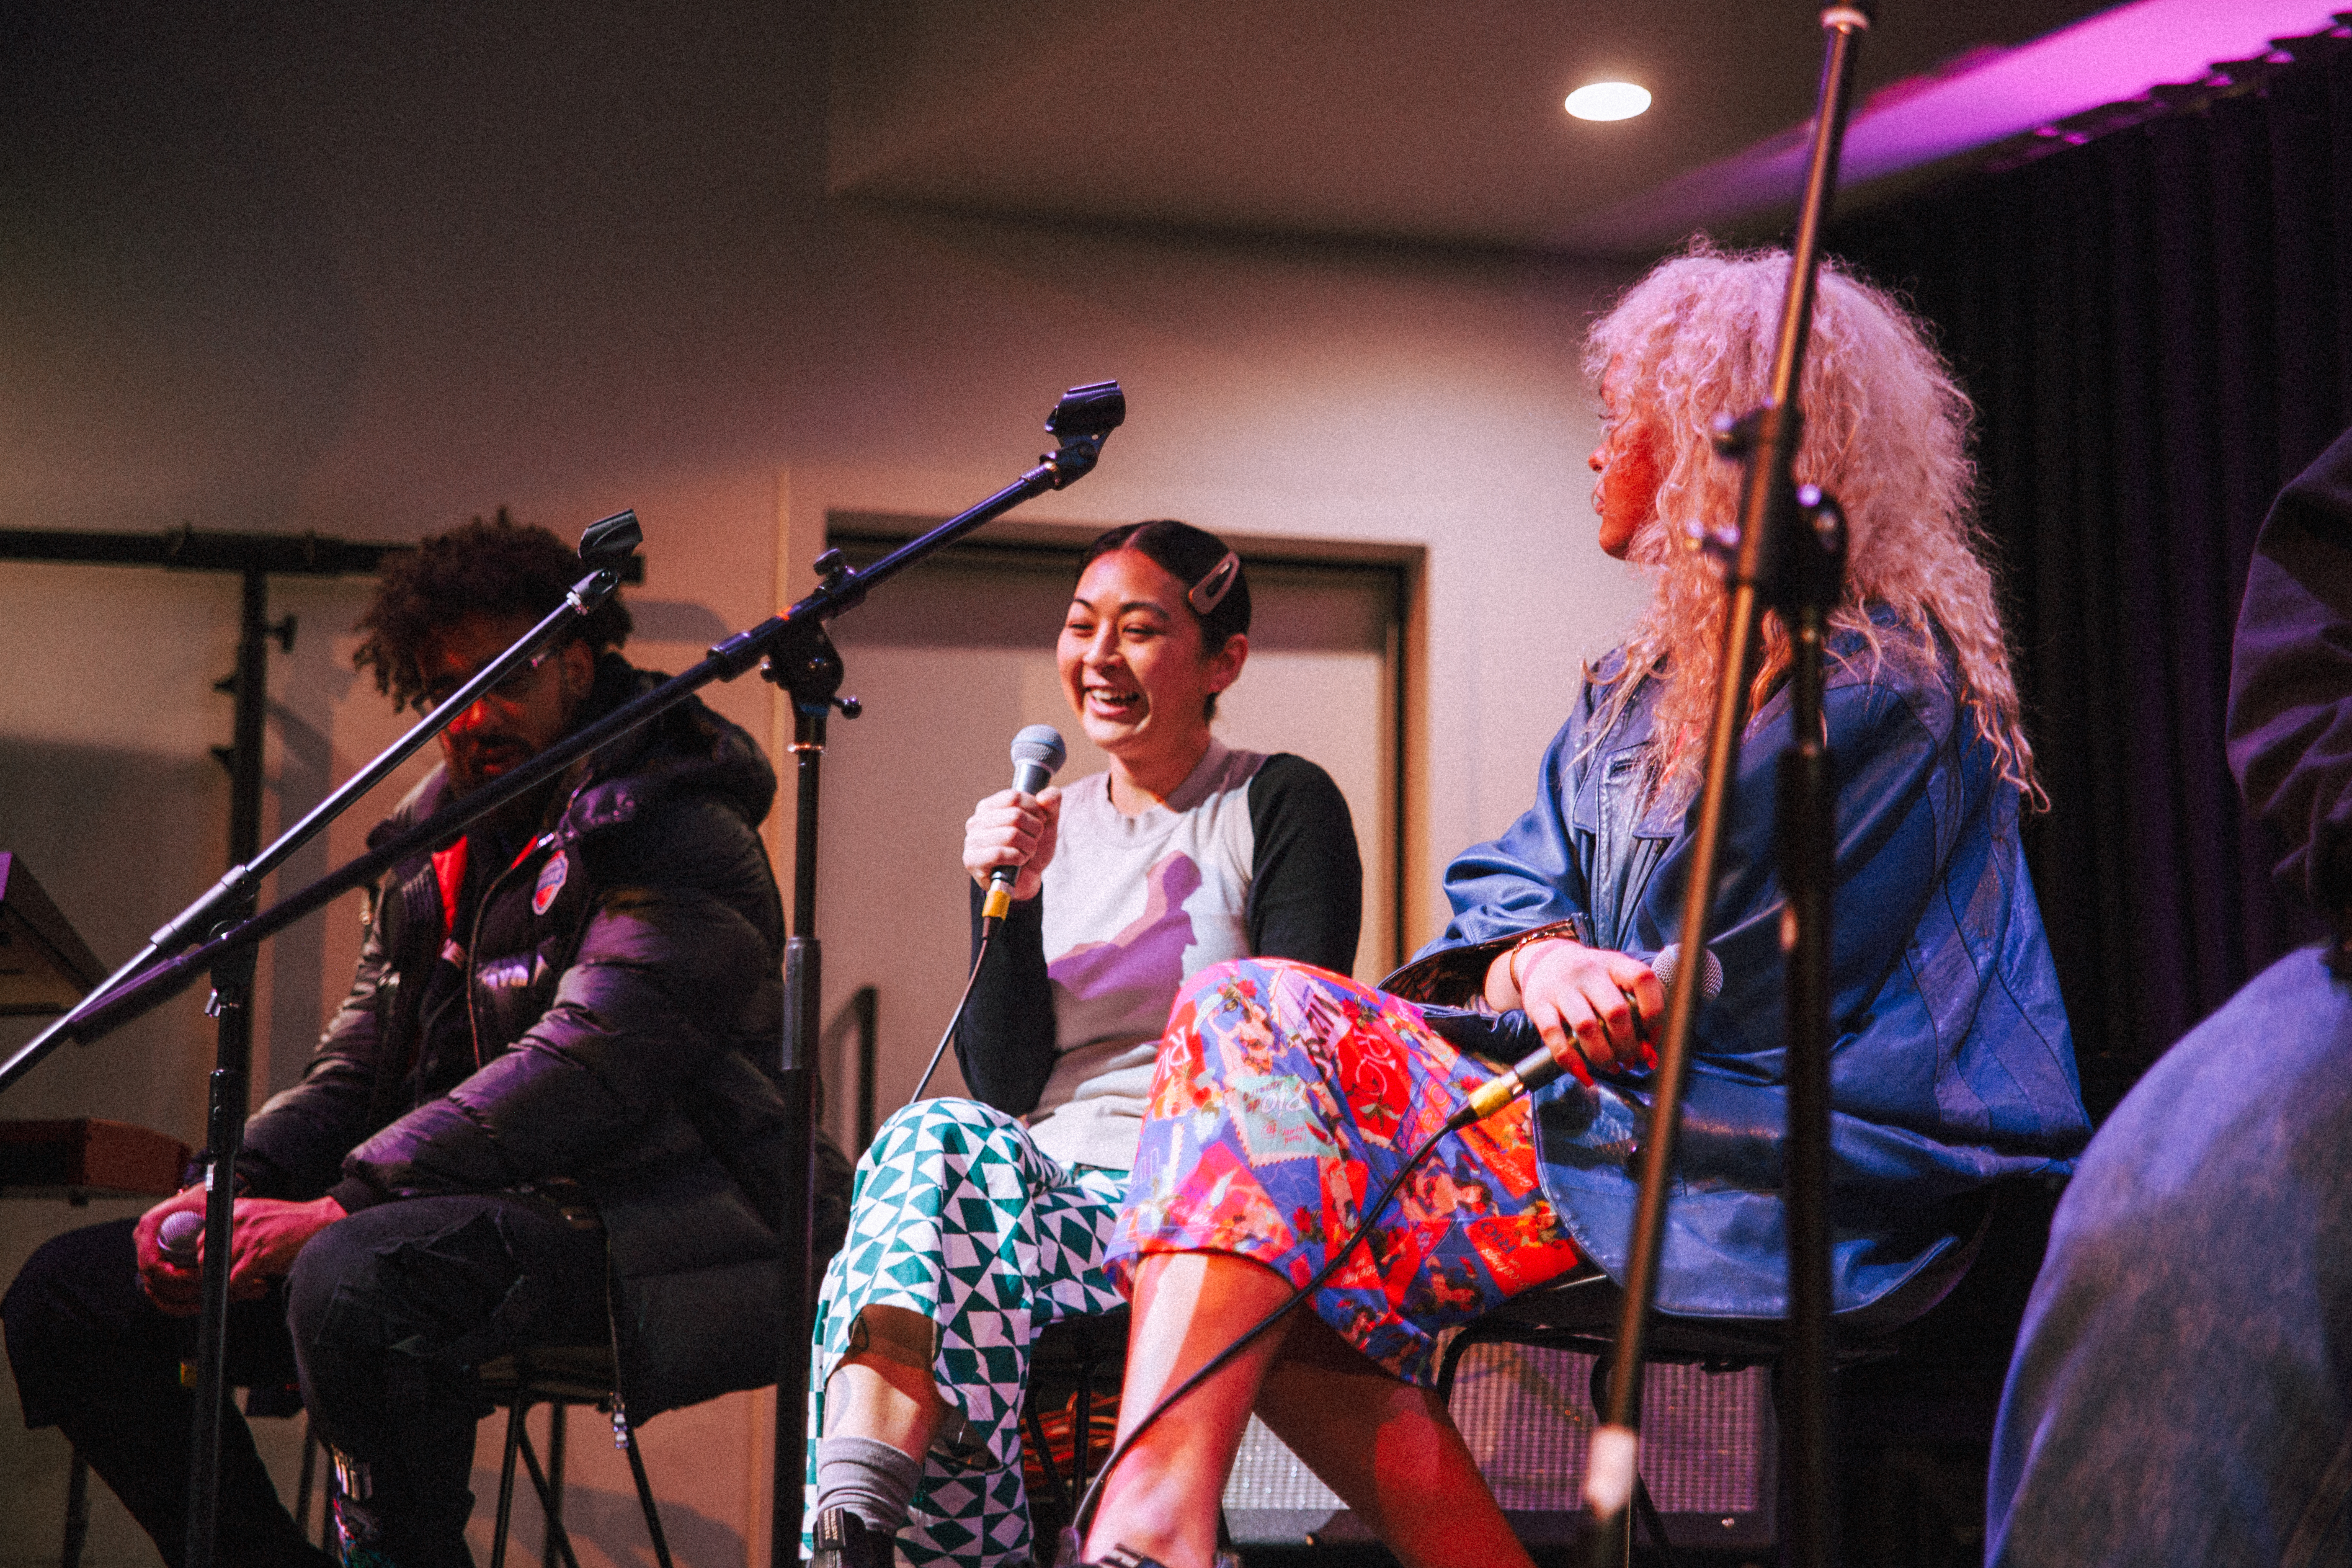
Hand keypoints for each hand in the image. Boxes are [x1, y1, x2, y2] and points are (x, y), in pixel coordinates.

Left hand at [132, 1191, 348, 1311]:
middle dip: (213, 1275)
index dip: (207, 1258)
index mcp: (236, 1209)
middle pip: (204, 1256)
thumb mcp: (260, 1215)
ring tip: (247, 1287)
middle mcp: (237, 1220)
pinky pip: (236, 1281)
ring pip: (217, 1271)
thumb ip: (238, 1226)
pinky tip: (259, 1286)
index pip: (202, 1238)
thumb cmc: (294, 1224)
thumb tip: (218, 1250)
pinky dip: (244, 1289)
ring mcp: (247, 1237)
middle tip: (229, 1283)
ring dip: (229, 1285)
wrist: (322, 1222)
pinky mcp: (258, 1254)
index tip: (216, 1269)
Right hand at [133, 1186, 208, 1315]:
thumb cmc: (208, 1199)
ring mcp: (149, 1257)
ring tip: (213, 1300)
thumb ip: (212, 1223)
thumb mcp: (211, 1205)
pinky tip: (201, 1306)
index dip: (175, 1276)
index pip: (152, 1264)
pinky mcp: (159, 1269)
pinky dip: (179, 1304)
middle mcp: (144, 1243)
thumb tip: (218, 1249)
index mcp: (149, 1226)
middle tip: (212, 1293)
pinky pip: (162, 1295)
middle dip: (184, 1291)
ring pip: (159, 1292)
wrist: (206, 1197)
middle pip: (154, 1282)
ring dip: (184, 1302)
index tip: (199, 1277)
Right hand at [962, 785, 1061, 901]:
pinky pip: (1000, 854)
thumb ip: (1051, 803)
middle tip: (1034, 840)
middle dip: (1035, 830)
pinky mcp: (972, 861)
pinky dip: (1018, 858)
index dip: (1035, 809)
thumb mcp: (1047, 822)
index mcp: (989, 807)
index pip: (1014, 797)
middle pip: (1015, 816)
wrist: (1027, 879)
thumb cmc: (1032, 847)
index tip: (1040, 821)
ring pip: (1011, 835)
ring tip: (1027, 853)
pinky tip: (1019, 862)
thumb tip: (1046, 796)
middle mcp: (976, 821)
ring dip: (1028, 847)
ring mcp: (971, 841)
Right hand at [1488, 938, 1661, 1083]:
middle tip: (1629, 1059)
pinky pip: (1554, 1037)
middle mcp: (1589, 972)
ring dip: (1603, 1056)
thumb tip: (1649, 1056)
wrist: (1543, 961)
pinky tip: (1583, 1073)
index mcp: (1614, 964)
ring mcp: (1562, 988)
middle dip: (1628, 1045)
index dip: (1654, 1011)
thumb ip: (1635, 1010)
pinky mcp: (1538, 1005)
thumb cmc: (1590, 979)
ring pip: (1587, 1027)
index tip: (1651, 1035)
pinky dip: (1571, 1061)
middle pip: (1616, 1012)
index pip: (1642, 979)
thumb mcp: (1615, 980)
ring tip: (1610, 1066)